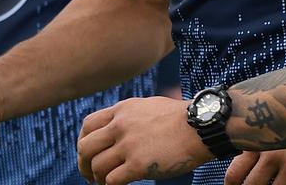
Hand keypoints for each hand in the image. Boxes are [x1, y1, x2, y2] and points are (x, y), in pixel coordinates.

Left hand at [77, 96, 209, 183]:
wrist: (202, 127)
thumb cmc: (181, 120)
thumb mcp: (148, 107)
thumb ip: (128, 117)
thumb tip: (114, 131)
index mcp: (123, 110)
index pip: (88, 125)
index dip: (83, 142)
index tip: (89, 154)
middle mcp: (121, 125)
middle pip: (85, 147)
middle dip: (84, 164)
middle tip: (90, 175)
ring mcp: (129, 145)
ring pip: (97, 166)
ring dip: (98, 179)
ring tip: (105, 183)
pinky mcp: (139, 165)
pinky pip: (112, 180)